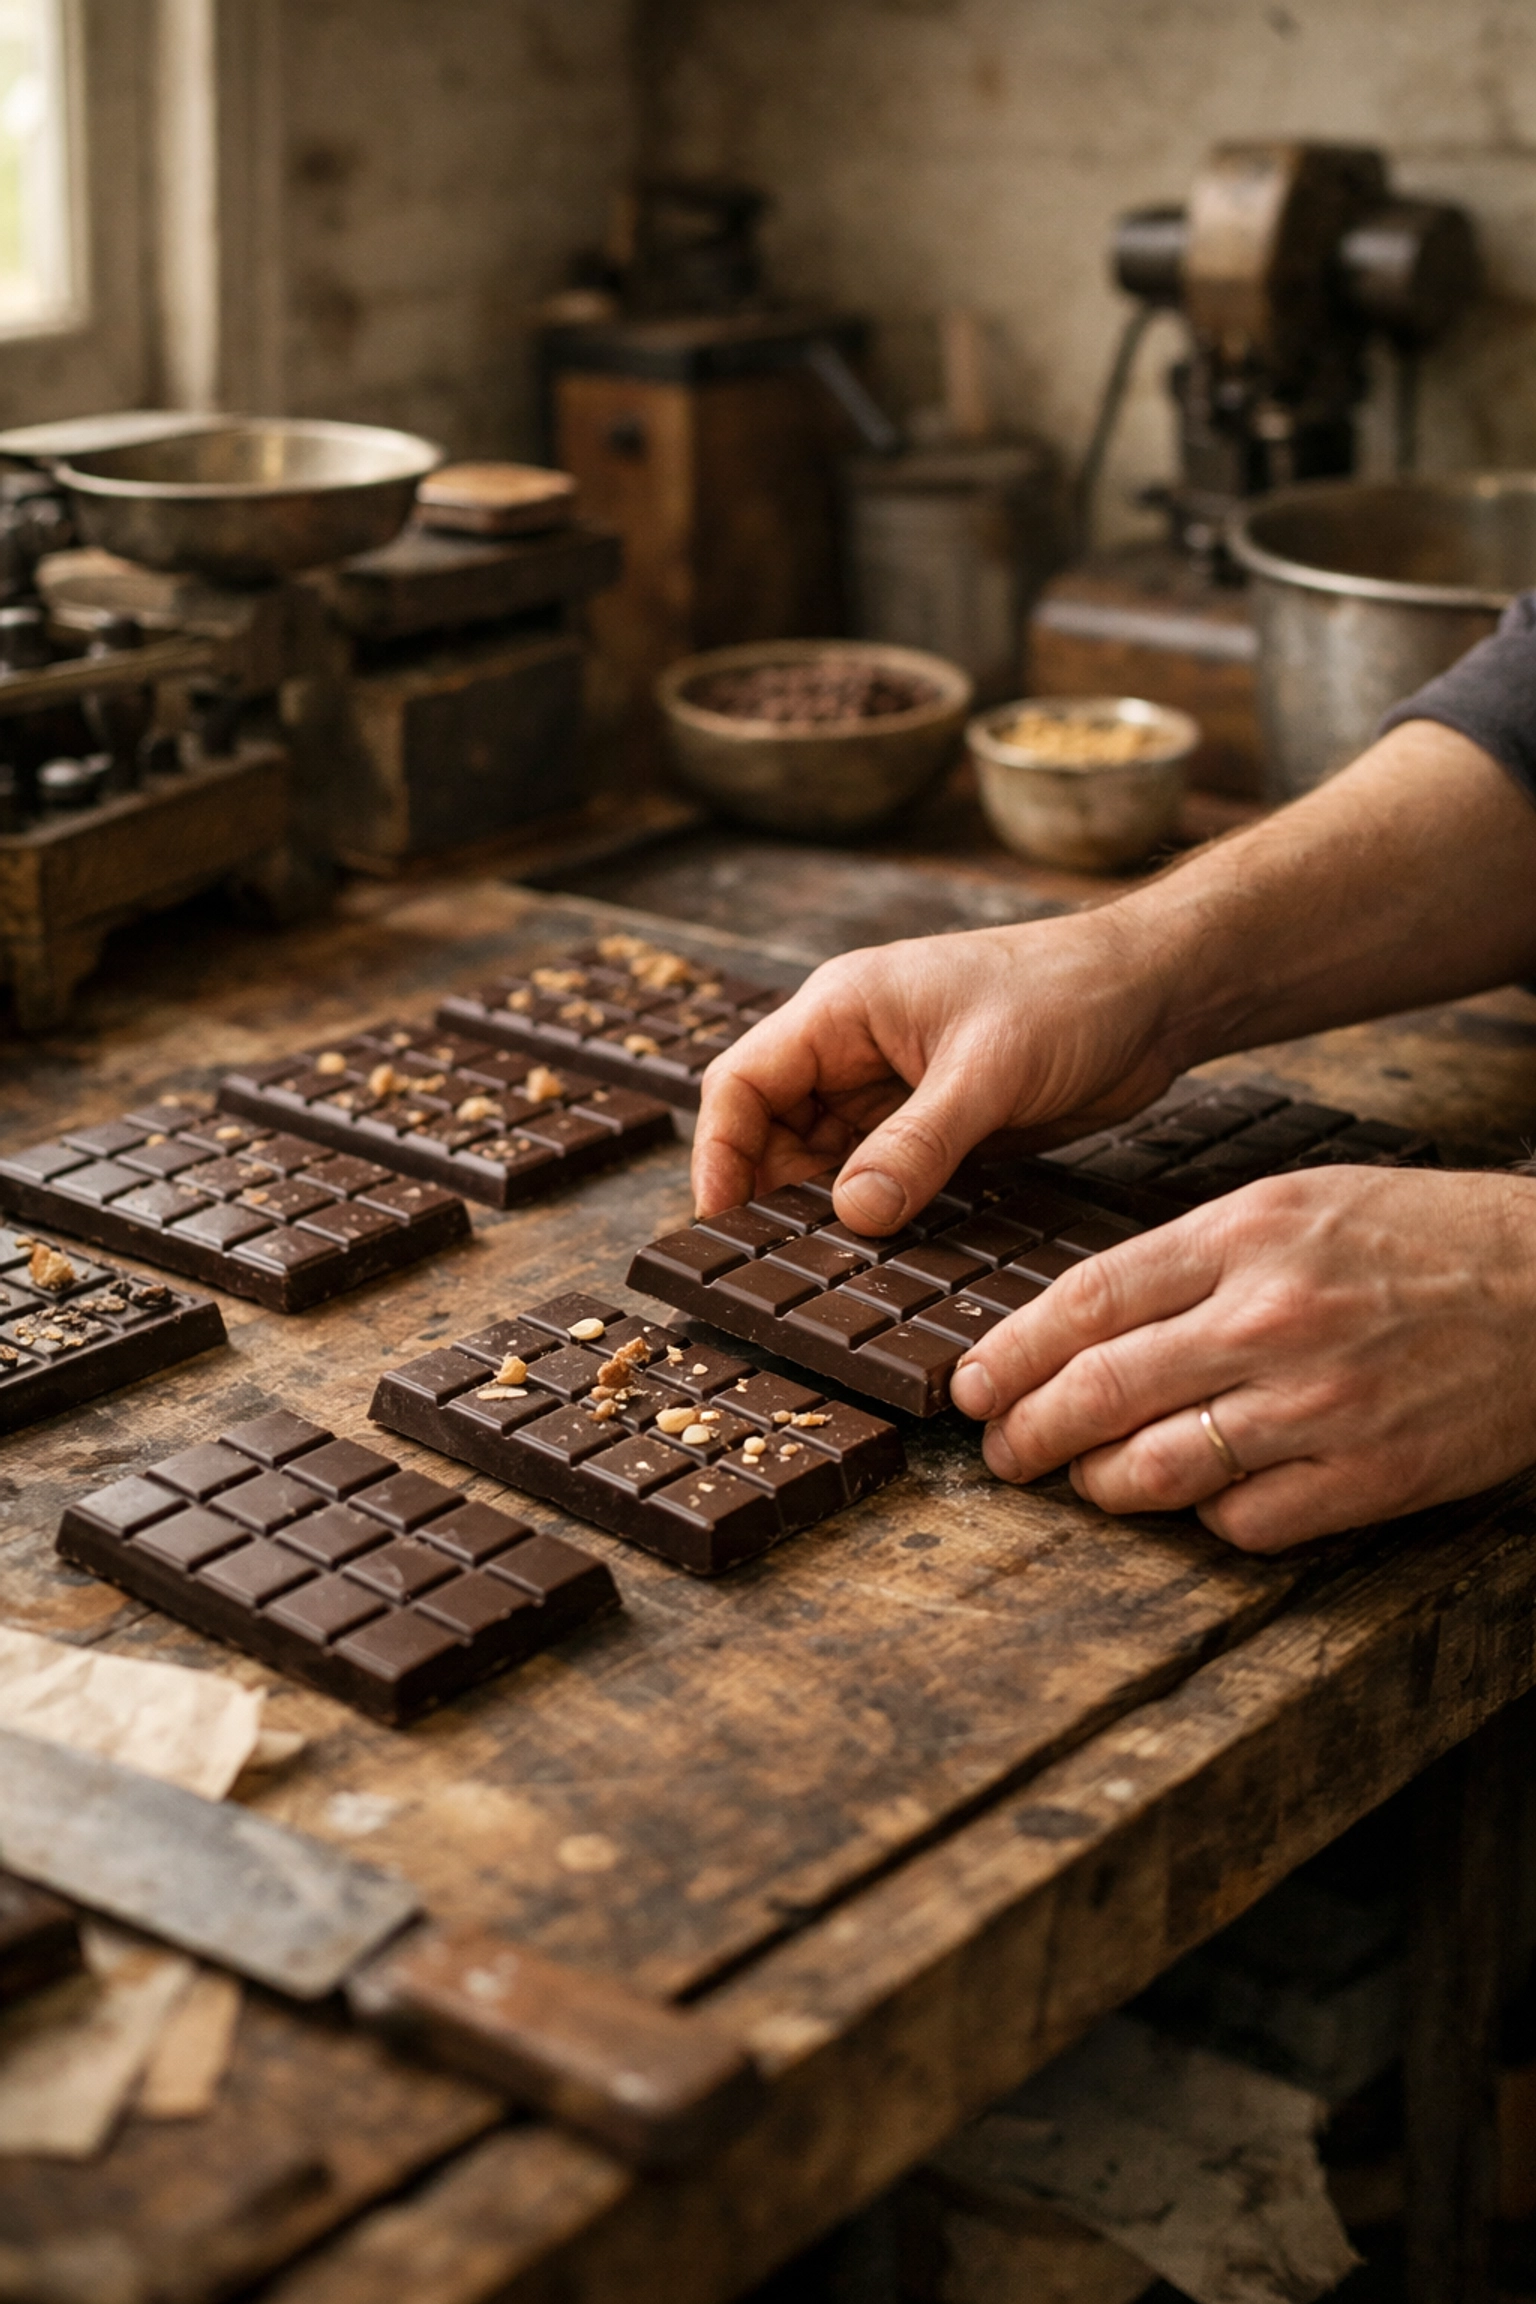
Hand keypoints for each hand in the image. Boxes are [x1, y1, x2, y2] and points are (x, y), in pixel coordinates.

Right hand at [692, 910, 1177, 1229]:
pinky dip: (876, 1218)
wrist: (1156, 994)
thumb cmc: (1070, 995)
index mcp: (841, 1009)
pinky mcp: (936, 1128)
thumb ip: (916, 1144)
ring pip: (825, 1165)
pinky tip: (883, 1262)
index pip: (742, 1082)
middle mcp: (853, 1051)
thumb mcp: (987, 1071)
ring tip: (829, 1277)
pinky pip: (881, 1180)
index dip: (719, 1153)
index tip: (722, 1224)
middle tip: (779, 1270)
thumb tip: (852, 1215)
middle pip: (773, 1132)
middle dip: (769, 1197)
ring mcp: (893, 1093)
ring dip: (826, 1215)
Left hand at [948, 1167, 1535, 1550]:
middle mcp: (1271, 1318)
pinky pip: (1244, 1521)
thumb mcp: (1294, 1206)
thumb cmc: (1418, 1239)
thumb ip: (1190, 1259)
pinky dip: (1207, 1518)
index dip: (1009, 1354)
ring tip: (1085, 1481)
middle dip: (1028, 1432)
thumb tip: (1081, 1321)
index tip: (970, 1384)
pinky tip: (1201, 1498)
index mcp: (1244, 1236)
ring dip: (1101, 1484)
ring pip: (1158, 1469)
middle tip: (1001, 1451)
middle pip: (1101, 1391)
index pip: (1086, 1301)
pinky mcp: (1368, 1476)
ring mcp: (1319, 1404)